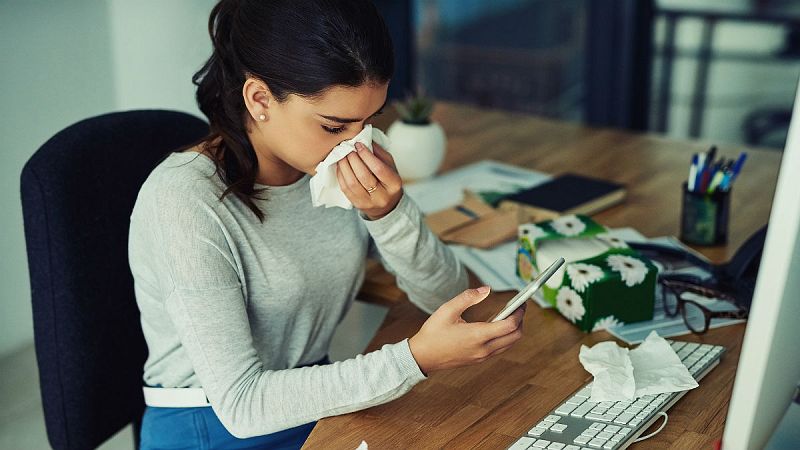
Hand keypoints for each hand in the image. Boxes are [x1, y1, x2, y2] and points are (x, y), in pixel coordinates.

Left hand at [336, 142, 402, 219]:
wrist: (386, 205)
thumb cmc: (387, 181)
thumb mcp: (390, 166)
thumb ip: (378, 153)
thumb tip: (364, 139)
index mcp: (394, 184)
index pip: (378, 168)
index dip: (366, 155)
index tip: (358, 144)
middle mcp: (382, 196)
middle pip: (364, 176)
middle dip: (353, 159)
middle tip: (348, 148)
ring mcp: (369, 202)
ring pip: (352, 183)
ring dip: (344, 166)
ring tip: (342, 155)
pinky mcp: (357, 205)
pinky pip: (345, 189)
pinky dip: (341, 175)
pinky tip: (340, 166)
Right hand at [408, 287, 525, 374]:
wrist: (422, 357)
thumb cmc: (433, 333)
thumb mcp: (447, 310)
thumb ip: (468, 297)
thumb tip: (486, 289)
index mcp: (477, 336)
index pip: (509, 325)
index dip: (519, 313)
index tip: (521, 303)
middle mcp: (483, 349)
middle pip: (515, 336)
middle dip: (520, 321)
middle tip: (519, 308)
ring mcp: (482, 356)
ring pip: (509, 344)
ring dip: (514, 330)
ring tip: (510, 315)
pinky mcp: (479, 359)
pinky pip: (500, 348)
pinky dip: (505, 337)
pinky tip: (497, 326)